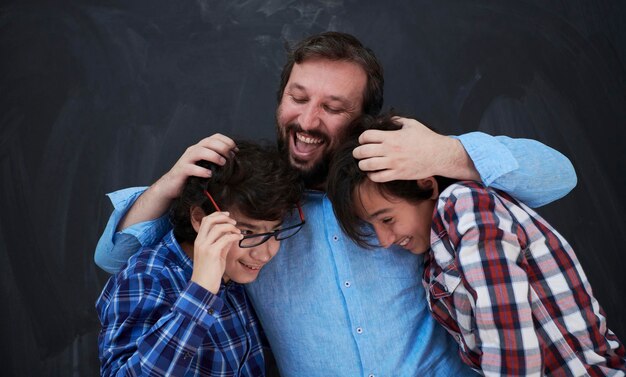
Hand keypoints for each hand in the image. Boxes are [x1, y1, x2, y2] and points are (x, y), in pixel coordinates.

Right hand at [154, 134, 236, 199]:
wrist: (172, 185)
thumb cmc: (193, 176)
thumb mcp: (206, 165)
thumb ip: (217, 160)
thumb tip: (234, 156)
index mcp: (201, 147)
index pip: (215, 137)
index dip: (227, 141)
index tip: (236, 150)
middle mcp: (193, 150)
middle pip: (208, 142)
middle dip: (222, 147)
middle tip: (231, 156)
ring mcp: (186, 159)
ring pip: (199, 152)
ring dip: (213, 156)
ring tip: (222, 163)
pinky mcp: (181, 170)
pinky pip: (191, 168)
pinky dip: (201, 171)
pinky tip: (209, 175)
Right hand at [190, 212, 242, 293]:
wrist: (203, 286)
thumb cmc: (209, 272)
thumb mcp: (216, 255)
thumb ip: (222, 244)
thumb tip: (232, 235)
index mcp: (199, 241)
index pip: (205, 221)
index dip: (217, 215)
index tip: (228, 215)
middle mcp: (200, 241)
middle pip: (209, 220)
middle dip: (223, 217)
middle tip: (234, 222)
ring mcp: (205, 247)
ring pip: (217, 227)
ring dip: (230, 227)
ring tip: (238, 231)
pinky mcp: (212, 253)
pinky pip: (225, 238)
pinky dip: (234, 236)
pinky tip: (239, 238)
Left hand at [352, 117, 478, 181]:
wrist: (439, 155)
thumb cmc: (427, 139)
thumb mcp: (411, 124)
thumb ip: (397, 121)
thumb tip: (387, 119)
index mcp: (391, 137)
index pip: (366, 136)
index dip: (362, 138)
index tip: (364, 140)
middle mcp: (390, 150)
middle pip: (363, 151)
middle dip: (357, 152)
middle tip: (358, 153)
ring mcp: (393, 163)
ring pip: (368, 166)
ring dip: (362, 164)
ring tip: (363, 163)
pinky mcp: (398, 174)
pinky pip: (378, 177)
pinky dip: (372, 176)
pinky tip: (373, 172)